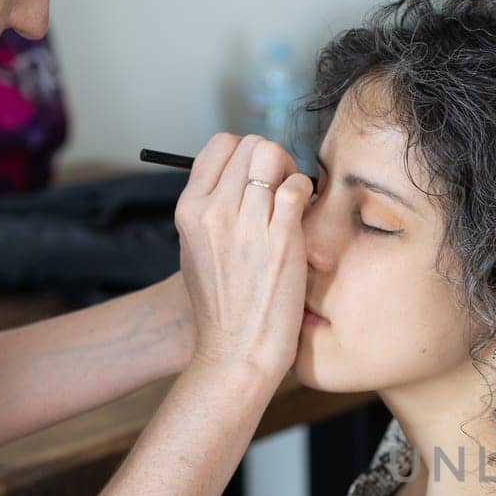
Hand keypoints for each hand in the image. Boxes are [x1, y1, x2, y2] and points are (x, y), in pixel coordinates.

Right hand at [174, 133, 313, 382]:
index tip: (258, 179)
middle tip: (281, 189)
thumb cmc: (222, 305)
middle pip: (251, 145)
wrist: (235, 350)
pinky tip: (303, 214)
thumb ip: (211, 212)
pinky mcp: (280, 239)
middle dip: (273, 159)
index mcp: (189, 209)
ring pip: (274, 157)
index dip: (246, 154)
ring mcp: (246, 224)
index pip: (220, 145)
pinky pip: (297, 186)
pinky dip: (306, 191)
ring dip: (291, 173)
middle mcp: (213, 211)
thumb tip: (238, 180)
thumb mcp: (196, 250)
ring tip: (292, 203)